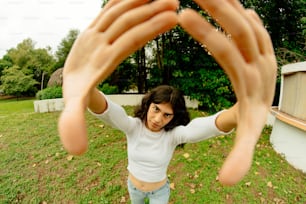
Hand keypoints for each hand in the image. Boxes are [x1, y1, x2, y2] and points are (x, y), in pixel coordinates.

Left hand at [58, 0, 178, 154]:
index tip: (173, 18)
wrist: (65, 75)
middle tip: (176, 2)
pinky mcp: (96, 24)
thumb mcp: (73, 107)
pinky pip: (111, 6)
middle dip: (152, 10)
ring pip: (119, 9)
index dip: (151, 28)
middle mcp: (98, 39)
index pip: (128, 40)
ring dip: (142, 0)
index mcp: (100, 58)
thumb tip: (75, 150)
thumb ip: (73, 124)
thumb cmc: (75, 92)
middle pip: (127, 21)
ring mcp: (95, 29)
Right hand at [179, 0, 276, 184]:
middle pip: (240, 27)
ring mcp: (263, 48)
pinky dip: (240, 8)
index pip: (226, 52)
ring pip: (246, 19)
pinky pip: (253, 21)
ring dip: (227, 2)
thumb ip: (240, 157)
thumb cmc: (254, 117)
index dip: (205, 34)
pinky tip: (228, 0)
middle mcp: (260, 59)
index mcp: (250, 79)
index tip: (182, 15)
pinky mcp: (261, 43)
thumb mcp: (247, 136)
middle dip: (216, 6)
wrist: (272, 104)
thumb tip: (228, 183)